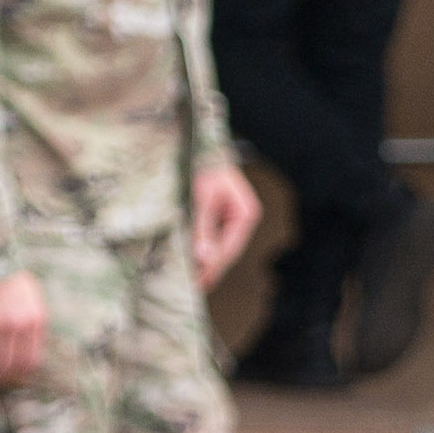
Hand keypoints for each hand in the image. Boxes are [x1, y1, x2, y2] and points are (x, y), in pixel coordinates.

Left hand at [188, 163, 263, 287]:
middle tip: (190, 289)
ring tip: (187, 279)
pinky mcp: (220, 216)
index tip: (196, 284)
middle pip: (226, 252)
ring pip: (219, 247)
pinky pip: (212, 238)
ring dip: (204, 261)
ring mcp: (233, 218)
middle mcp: (243, 219)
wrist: (200, 143)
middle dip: (208, 269)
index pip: (229, 250)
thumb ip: (203, 227)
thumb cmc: (202, 164)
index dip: (212, 268)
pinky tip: (189, 259)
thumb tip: (204, 258)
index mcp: (246, 214)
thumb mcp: (200, 197)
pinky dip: (201, 248)